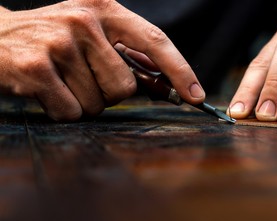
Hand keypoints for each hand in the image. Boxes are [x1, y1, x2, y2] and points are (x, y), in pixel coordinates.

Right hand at [0, 0, 204, 120]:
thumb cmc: (52, 40)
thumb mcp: (92, 37)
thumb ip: (128, 59)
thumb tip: (168, 88)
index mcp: (105, 9)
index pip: (155, 42)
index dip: (180, 71)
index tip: (197, 96)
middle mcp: (84, 21)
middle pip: (125, 86)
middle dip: (109, 94)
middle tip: (83, 78)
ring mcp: (59, 43)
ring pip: (99, 103)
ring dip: (84, 102)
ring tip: (63, 81)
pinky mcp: (37, 68)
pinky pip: (72, 112)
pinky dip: (64, 111)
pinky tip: (48, 91)